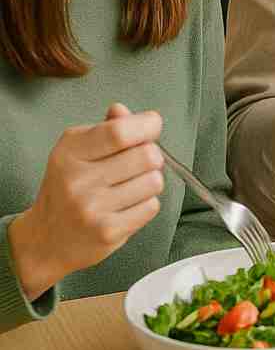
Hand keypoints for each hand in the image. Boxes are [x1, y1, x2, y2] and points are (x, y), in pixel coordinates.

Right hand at [9, 104, 164, 300]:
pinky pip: (151, 206)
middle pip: (148, 155)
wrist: (45, 240)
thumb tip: (122, 110)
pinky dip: (146, 205)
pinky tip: (125, 207)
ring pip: (154, 181)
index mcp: (70, 152)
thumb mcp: (77, 152)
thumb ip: (106, 128)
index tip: (151, 126)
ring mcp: (91, 207)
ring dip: (149, 183)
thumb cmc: (69, 189)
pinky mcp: (107, 231)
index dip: (147, 125)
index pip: (121, 132)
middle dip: (151, 157)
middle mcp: (77, 179)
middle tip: (136, 165)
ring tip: (128, 188)